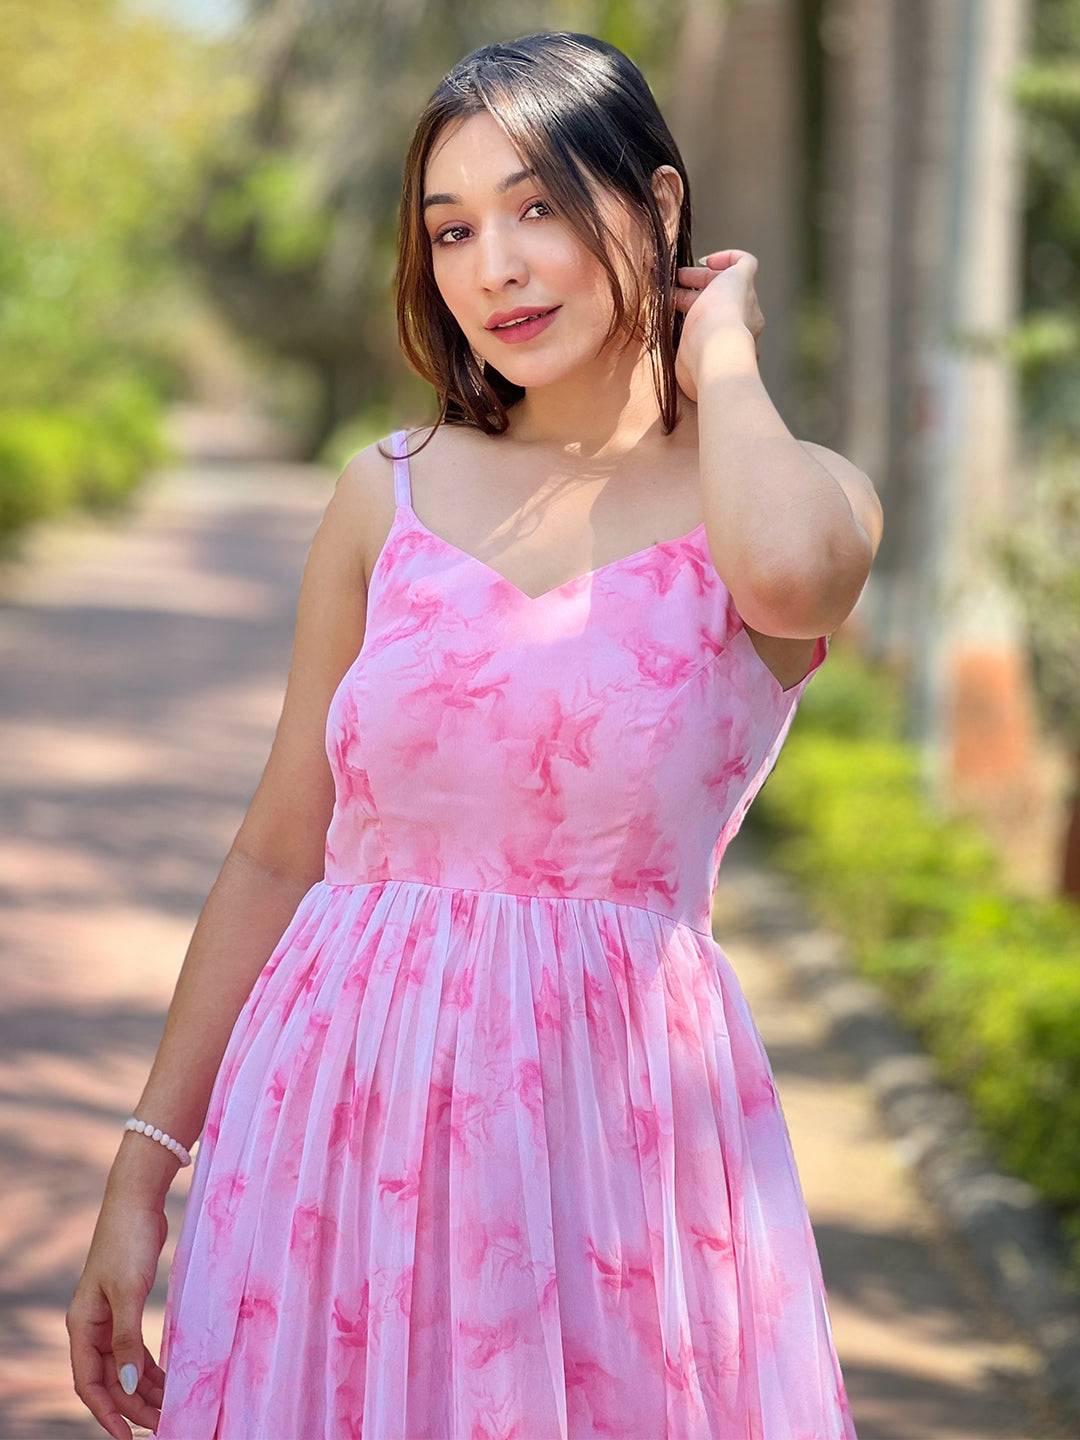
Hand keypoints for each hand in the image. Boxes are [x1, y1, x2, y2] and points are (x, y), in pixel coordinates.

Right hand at [66, 1191, 168, 1438]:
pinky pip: (137, 1349)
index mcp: (82, 1326)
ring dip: (145, 1389)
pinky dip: (152, 1366)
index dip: (108, 1413)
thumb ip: (128, 1340)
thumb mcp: (129, 1292)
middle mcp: (92, 1327)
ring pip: (125, 1367)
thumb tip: (128, 1385)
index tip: (129, 1438)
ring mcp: (110, 1318)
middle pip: (110, 1380)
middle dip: (133, 1406)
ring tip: (172, 1409)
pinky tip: (170, 1380)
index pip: (90, 1384)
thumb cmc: (128, 1241)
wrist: (137, 1201)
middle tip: (164, 1425)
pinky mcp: (128, 1307)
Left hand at [673, 249, 763, 401]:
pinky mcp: (743, 281)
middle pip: (722, 303)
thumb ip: (687, 366)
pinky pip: (746, 262)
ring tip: (678, 275)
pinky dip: (728, 257)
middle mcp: (744, 323)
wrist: (719, 354)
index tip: (678, 312)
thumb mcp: (688, 367)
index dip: (696, 314)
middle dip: (696, 294)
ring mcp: (745, 302)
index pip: (717, 324)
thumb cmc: (701, 366)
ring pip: (728, 284)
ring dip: (702, 277)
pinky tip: (706, 261)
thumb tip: (677, 380)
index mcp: (733, 343)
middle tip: (673, 289)